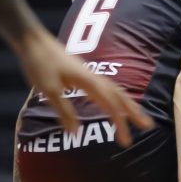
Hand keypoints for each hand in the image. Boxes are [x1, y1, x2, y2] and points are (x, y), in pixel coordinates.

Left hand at [16, 29, 152, 146]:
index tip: (125, 142)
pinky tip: (113, 101)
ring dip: (128, 103)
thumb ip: (64, 111)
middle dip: (134, 112)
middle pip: (120, 96)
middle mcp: (94, 77)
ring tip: (137, 115)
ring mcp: (90, 73)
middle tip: (148, 126)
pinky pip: (107, 86)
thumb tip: (76, 134)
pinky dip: (116, 96)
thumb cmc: (39, 64)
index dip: (120, 124)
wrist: (32, 40)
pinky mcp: (83, 72)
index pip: (111, 106)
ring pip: (115, 90)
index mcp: (89, 82)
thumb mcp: (49, 90)